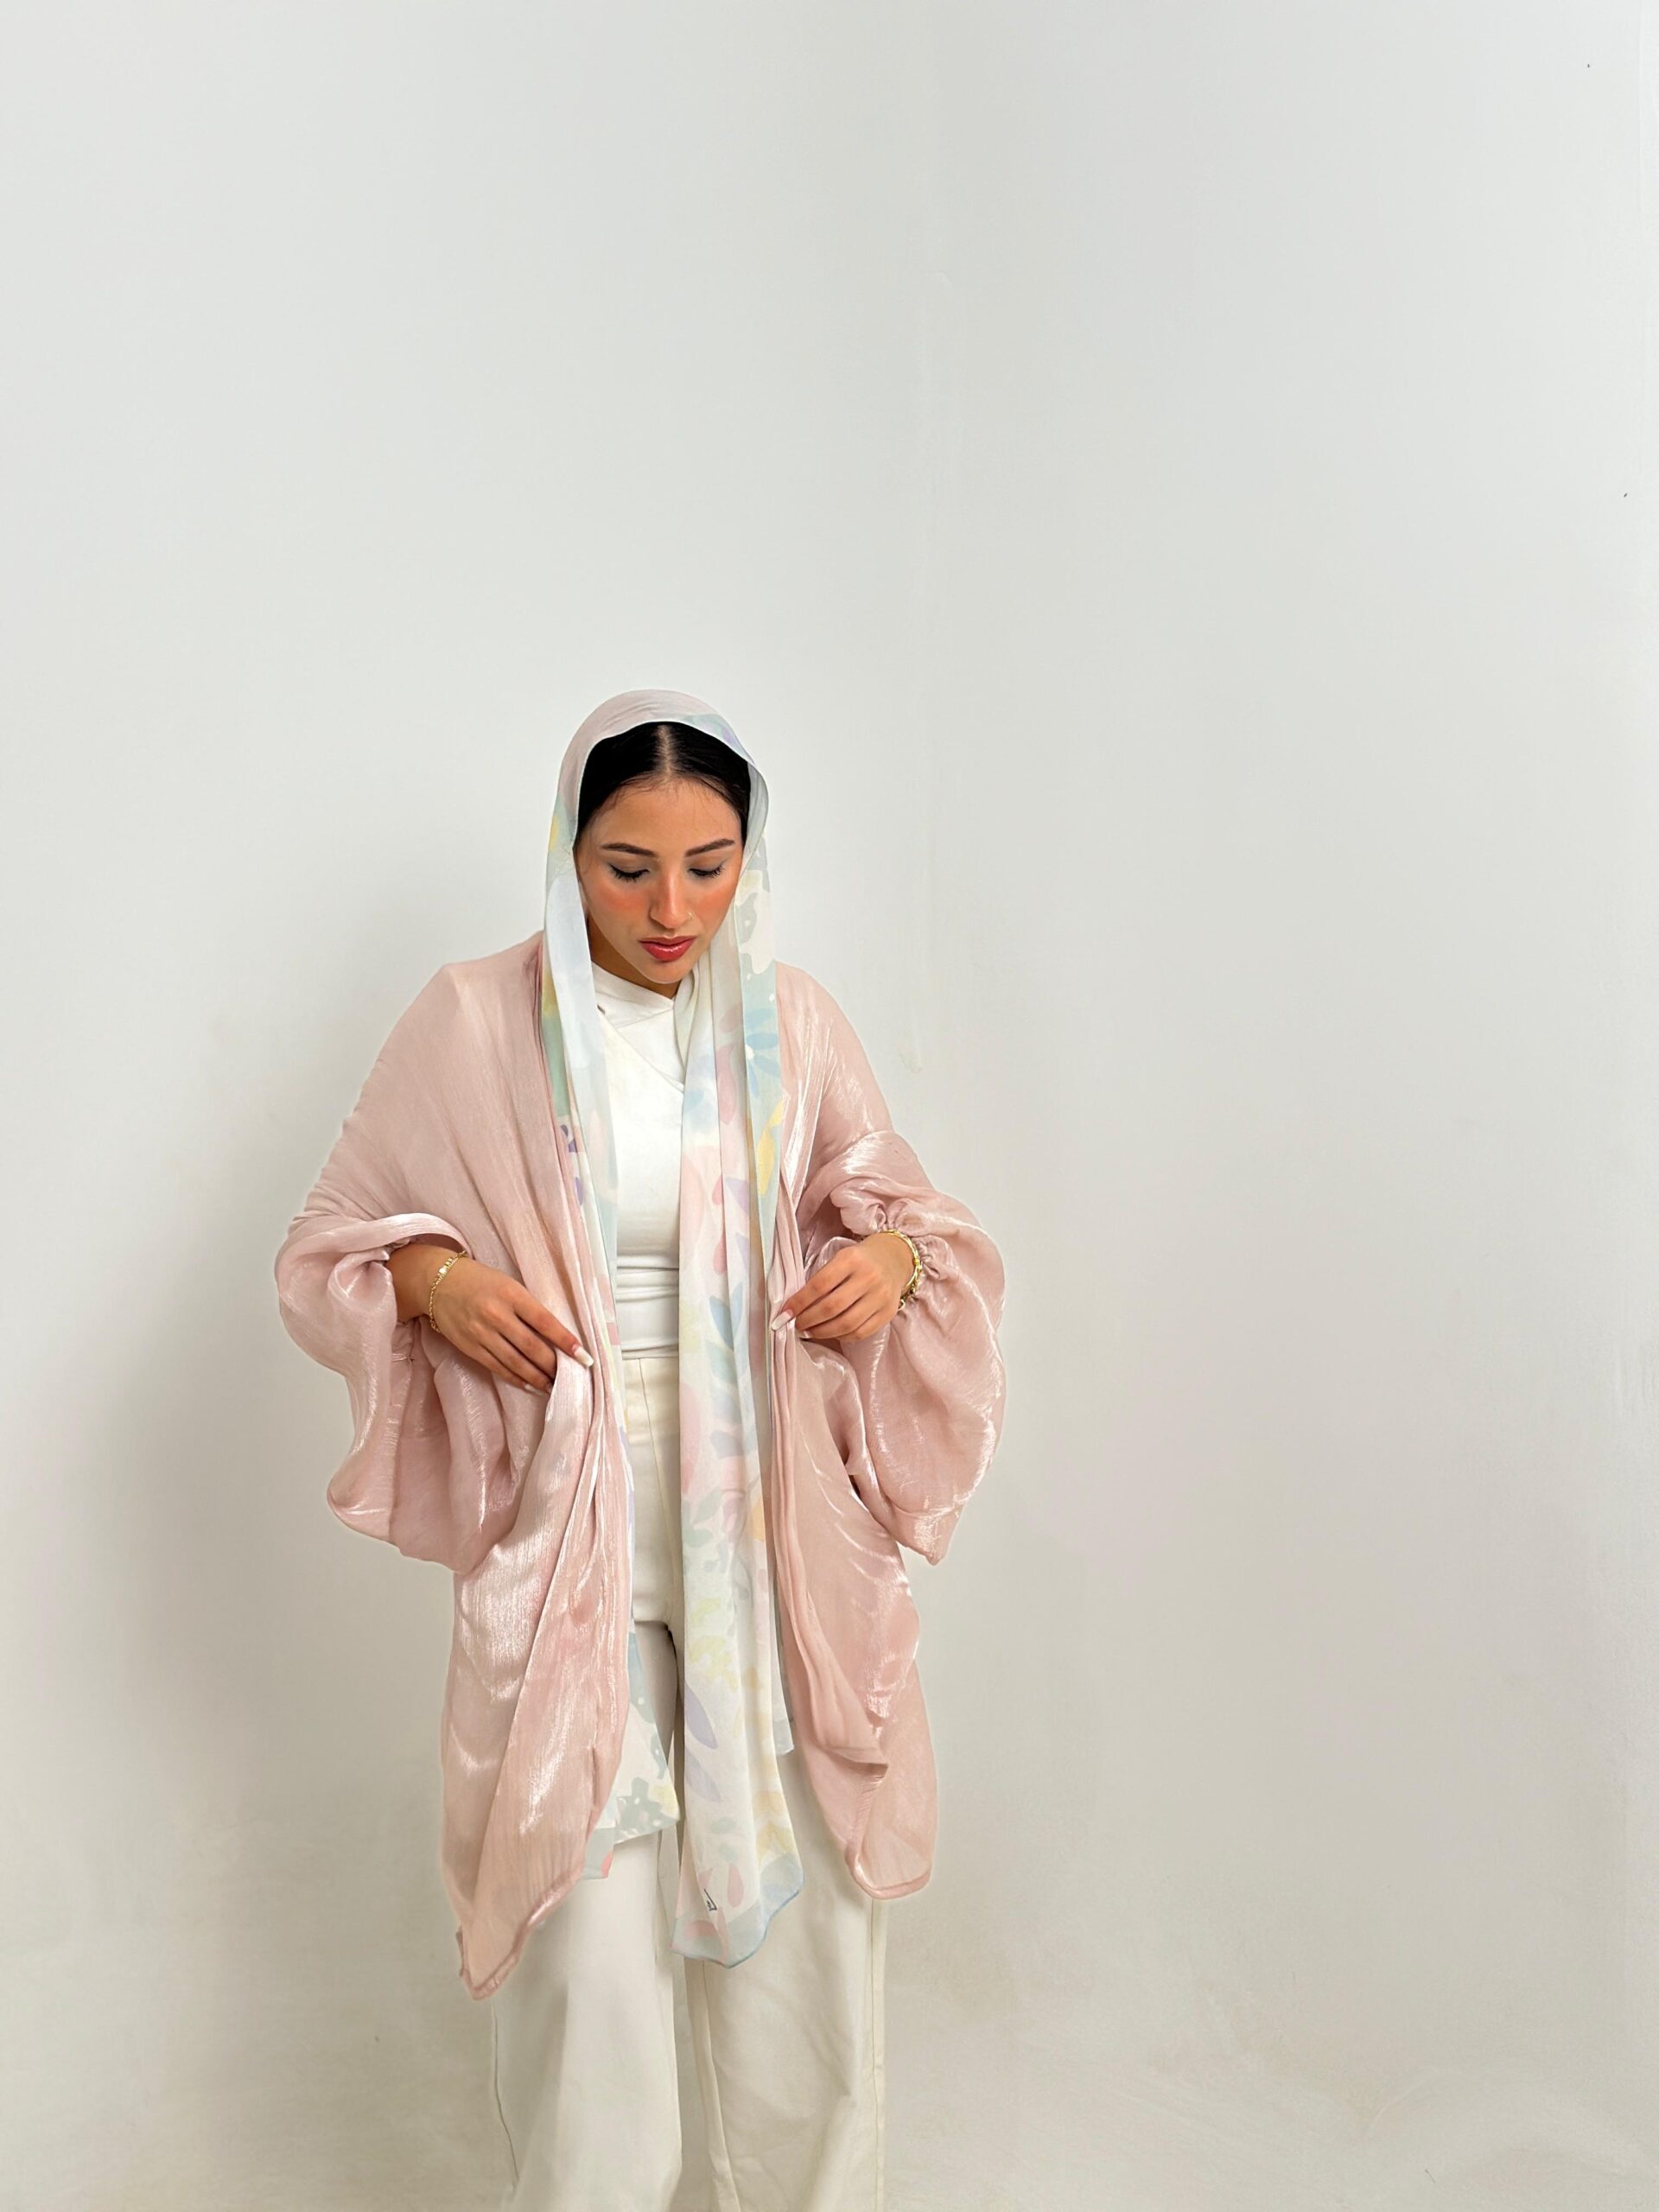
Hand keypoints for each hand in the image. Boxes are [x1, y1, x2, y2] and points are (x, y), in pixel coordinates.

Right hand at [389, 1242, 590, 1391]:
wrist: (438, 1283)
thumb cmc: (480, 1281)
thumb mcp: (509, 1284)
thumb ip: (529, 1306)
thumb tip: (555, 1334)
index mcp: (512, 1294)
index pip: (546, 1322)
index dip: (566, 1341)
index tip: (583, 1356)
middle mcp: (497, 1314)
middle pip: (532, 1347)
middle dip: (553, 1365)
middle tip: (570, 1375)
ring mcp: (481, 1333)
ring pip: (516, 1362)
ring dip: (538, 1377)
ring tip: (552, 1385)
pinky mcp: (470, 1347)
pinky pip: (497, 1367)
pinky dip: (516, 1378)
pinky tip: (529, 1384)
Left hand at [773, 1231, 915, 1343]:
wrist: (895, 1259)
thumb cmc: (860, 1259)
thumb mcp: (841, 1257)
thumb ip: (822, 1278)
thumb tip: (796, 1306)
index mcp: (851, 1259)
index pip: (819, 1285)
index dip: (799, 1302)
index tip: (785, 1313)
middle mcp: (868, 1278)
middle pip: (832, 1307)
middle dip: (808, 1320)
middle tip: (796, 1325)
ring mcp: (880, 1297)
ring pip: (846, 1324)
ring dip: (822, 1332)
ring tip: (809, 1332)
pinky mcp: (888, 1313)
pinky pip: (860, 1332)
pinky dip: (841, 1336)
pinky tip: (831, 1333)